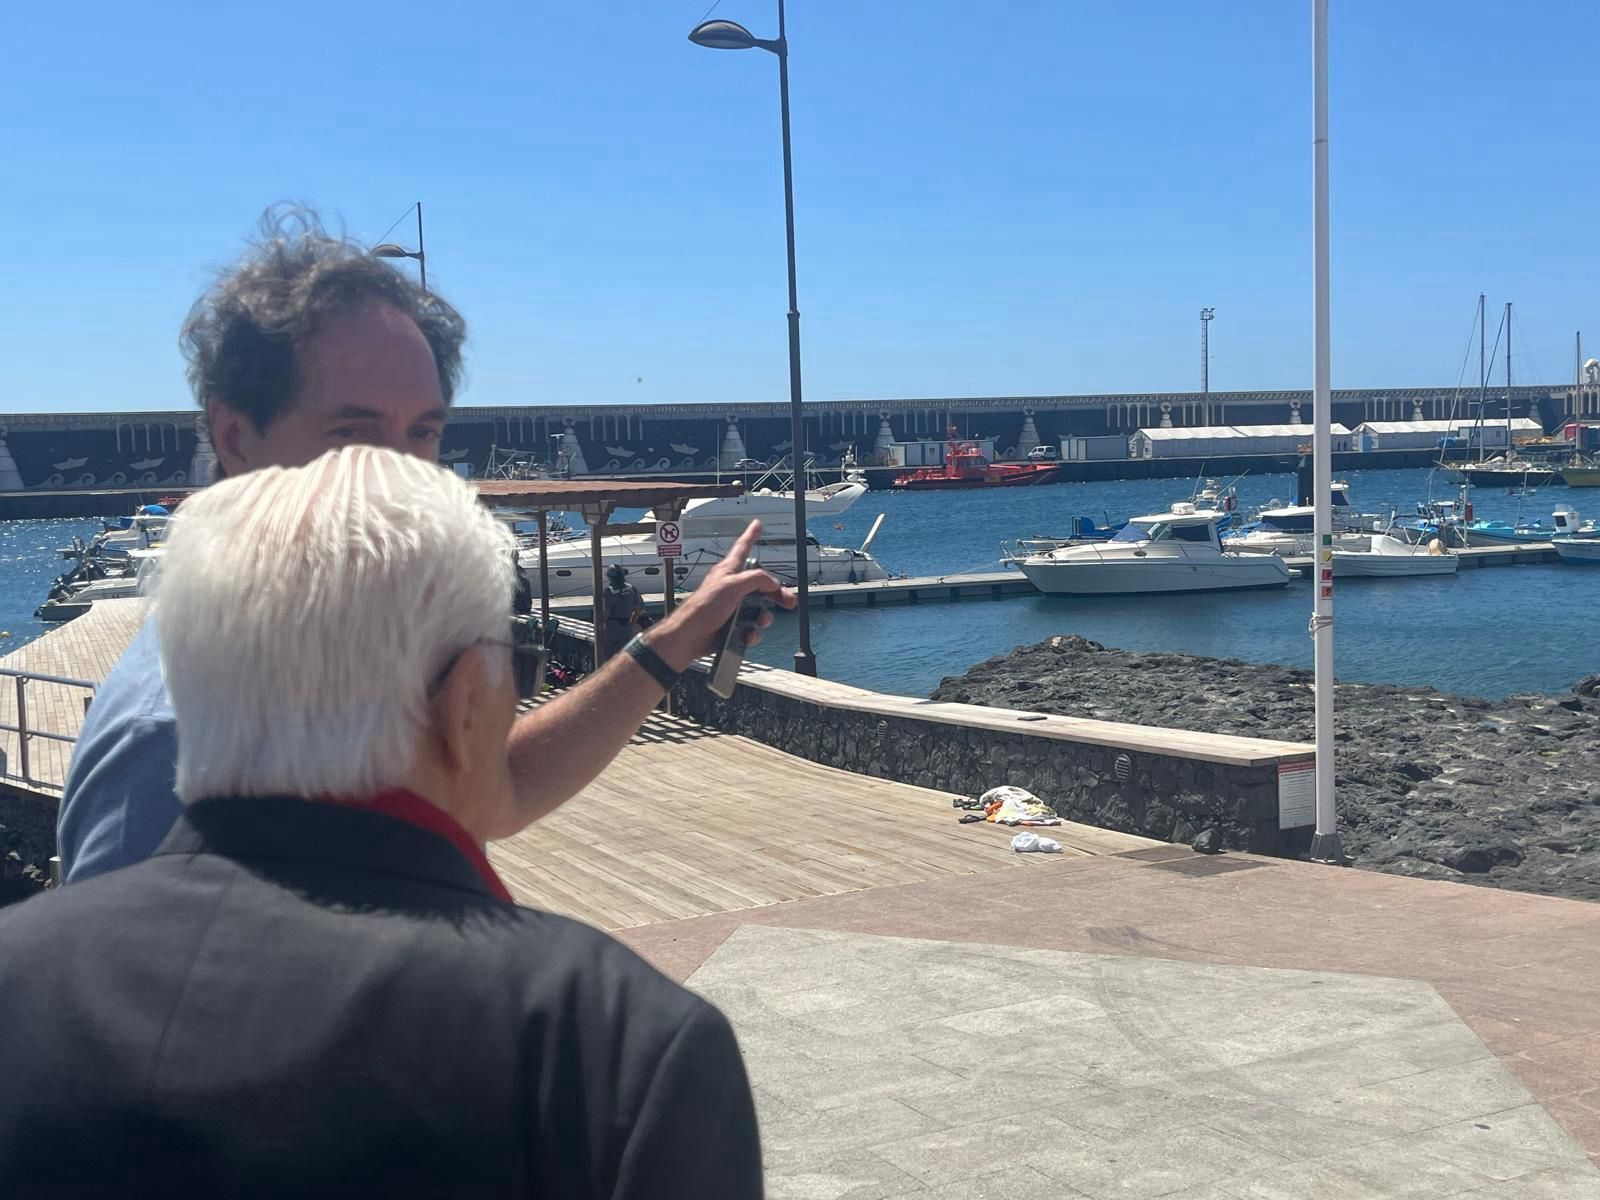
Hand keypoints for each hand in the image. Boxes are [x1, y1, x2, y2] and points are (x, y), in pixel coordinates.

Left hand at [645, 521, 795, 671]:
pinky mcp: (733, 625)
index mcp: (729, 572)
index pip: (742, 548)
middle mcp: (732, 588)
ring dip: (763, 618)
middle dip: (776, 594)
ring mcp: (733, 607)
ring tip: (759, 622)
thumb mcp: (732, 586)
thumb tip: (771, 582)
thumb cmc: (702, 608)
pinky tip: (747, 635)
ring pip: (759, 609)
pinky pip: (751, 627)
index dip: (751, 535)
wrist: (690, 636)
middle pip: (761, 586)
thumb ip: (755, 579)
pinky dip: (752, 633)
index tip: (757, 525)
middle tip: (788, 600)